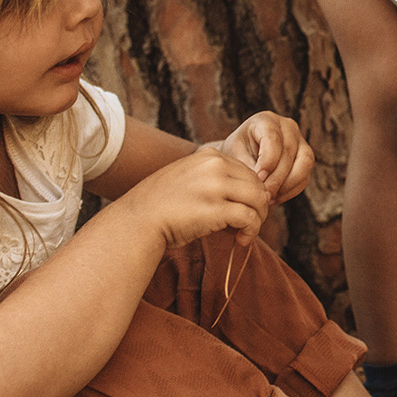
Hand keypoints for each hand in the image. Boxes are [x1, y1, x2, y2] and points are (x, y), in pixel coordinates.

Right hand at [113, 146, 271, 248]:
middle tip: (249, 225)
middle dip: (259, 207)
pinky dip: (251, 231)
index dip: (251, 193)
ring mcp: (216, 186)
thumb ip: (215, 179)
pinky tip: (241, 240)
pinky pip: (250, 218)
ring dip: (258, 220)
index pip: (248, 172)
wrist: (137, 221)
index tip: (243, 210)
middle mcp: (214, 166)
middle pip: (258, 185)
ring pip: (259, 200)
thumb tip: (249, 196)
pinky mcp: (217, 209)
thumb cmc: (161, 206)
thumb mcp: (188, 178)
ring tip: (246, 233)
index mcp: (209, 155)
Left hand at [213, 111, 312, 204]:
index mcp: (266, 120)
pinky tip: (275, 198)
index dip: (268, 160)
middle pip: (289, 152)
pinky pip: (305, 177)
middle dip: (277, 177)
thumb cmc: (236, 154)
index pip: (273, 138)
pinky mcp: (305, 160)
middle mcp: (288, 127)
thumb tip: (262, 185)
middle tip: (264, 194)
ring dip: (287, 185)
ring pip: (304, 164)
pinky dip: (291, 191)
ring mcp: (300, 143)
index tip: (258, 178)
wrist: (242, 157)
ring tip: (269, 198)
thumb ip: (248, 167)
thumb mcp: (235, 157)